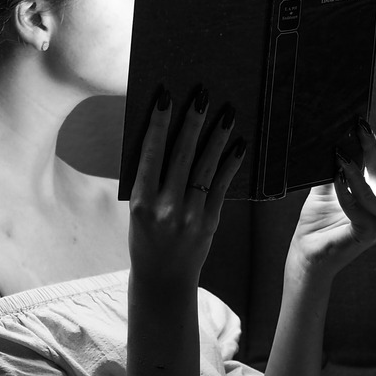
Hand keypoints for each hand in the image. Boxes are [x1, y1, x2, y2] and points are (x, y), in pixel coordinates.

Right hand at [128, 87, 244, 286]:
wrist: (163, 281)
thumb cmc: (145, 239)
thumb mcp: (137, 211)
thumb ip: (148, 180)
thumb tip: (164, 138)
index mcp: (141, 203)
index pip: (151, 154)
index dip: (158, 124)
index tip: (166, 97)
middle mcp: (165, 208)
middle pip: (181, 155)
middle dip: (192, 121)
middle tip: (202, 94)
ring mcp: (190, 216)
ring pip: (205, 167)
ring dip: (217, 136)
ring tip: (227, 112)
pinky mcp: (210, 222)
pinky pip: (221, 187)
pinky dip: (230, 164)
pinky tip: (239, 145)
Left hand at [288, 115, 375, 282]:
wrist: (307, 256)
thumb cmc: (317, 223)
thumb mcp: (329, 187)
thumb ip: (340, 165)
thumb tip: (339, 134)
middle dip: (371, 145)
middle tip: (360, 123)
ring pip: (369, 187)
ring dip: (353, 168)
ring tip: (339, 152)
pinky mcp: (371, 232)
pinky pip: (356, 204)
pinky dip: (345, 190)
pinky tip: (336, 176)